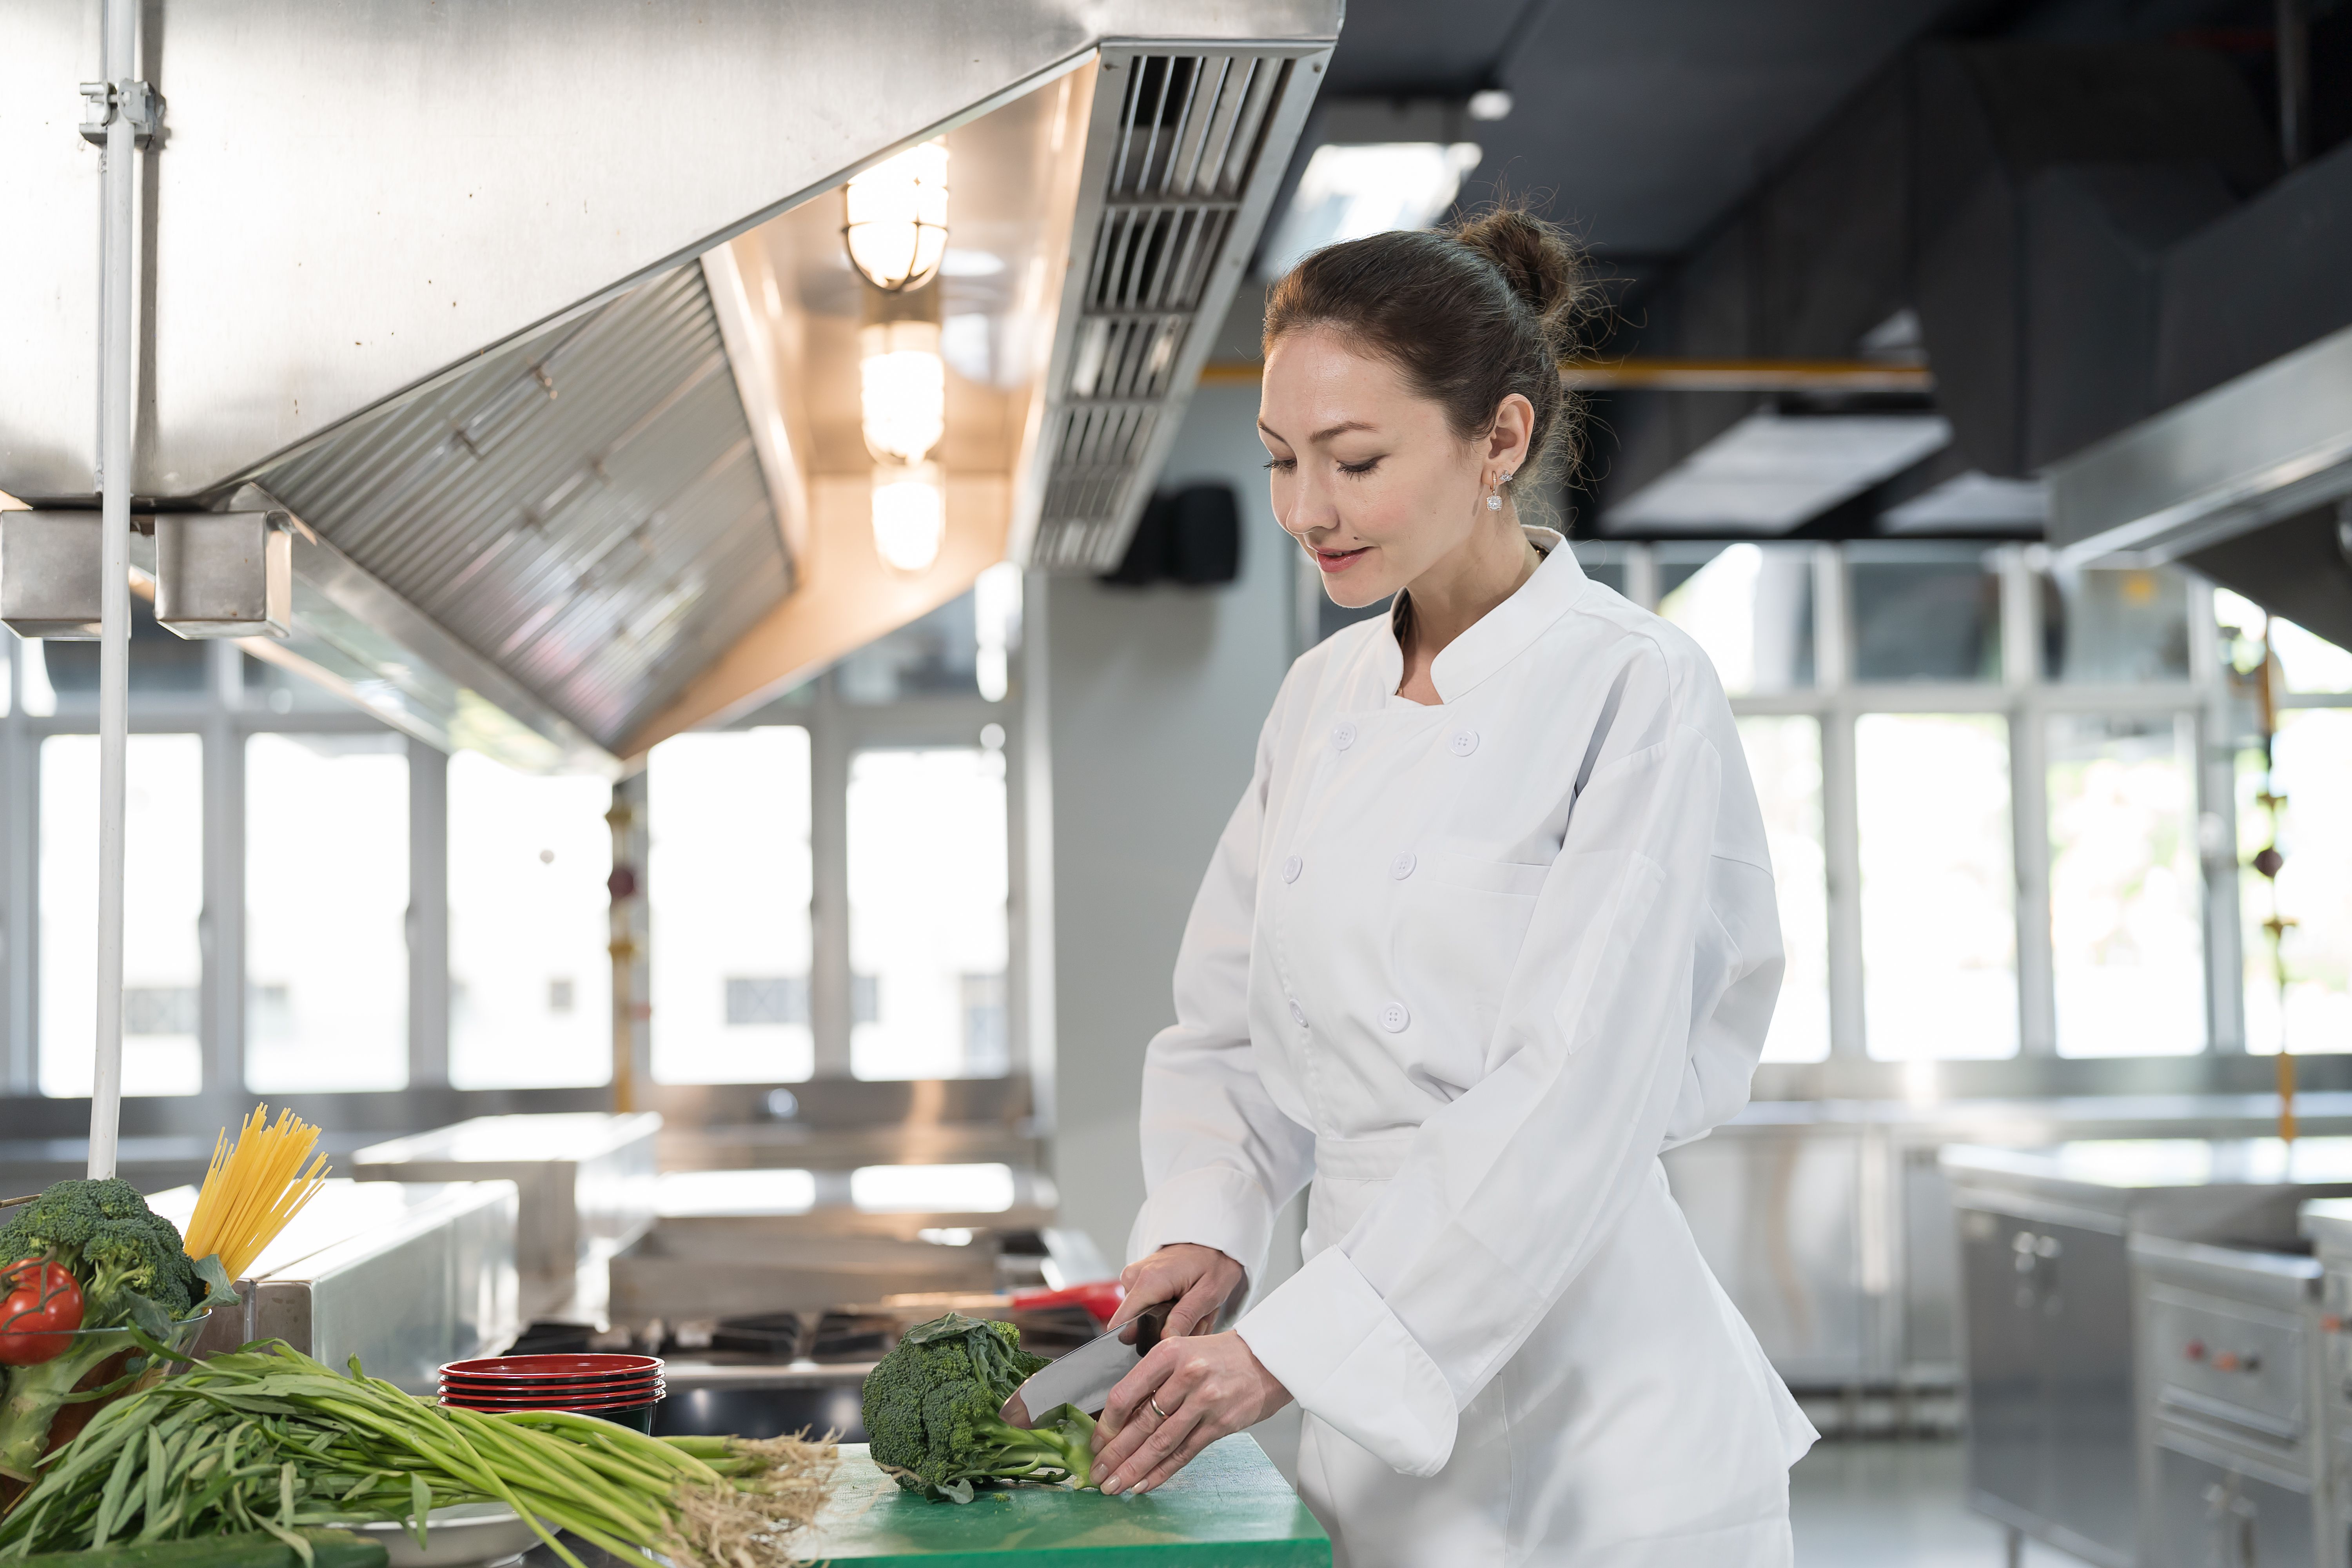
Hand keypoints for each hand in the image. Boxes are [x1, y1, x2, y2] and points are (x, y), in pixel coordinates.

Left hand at [1093, 1330, 1291, 1494]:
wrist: (1268, 1358)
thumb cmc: (1219, 1356)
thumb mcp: (1181, 1352)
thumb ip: (1152, 1380)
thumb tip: (1118, 1420)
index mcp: (1168, 1353)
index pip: (1125, 1395)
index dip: (1105, 1424)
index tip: (1094, 1443)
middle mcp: (1185, 1376)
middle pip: (1140, 1424)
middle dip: (1114, 1454)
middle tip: (1096, 1473)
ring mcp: (1205, 1402)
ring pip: (1160, 1443)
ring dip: (1133, 1469)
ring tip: (1114, 1485)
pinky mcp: (1221, 1424)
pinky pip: (1183, 1454)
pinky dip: (1161, 1472)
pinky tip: (1143, 1483)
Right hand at [1107, 1243, 1243, 1340]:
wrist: (1212, 1240)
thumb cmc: (1213, 1261)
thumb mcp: (1209, 1293)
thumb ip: (1185, 1318)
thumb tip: (1165, 1341)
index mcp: (1149, 1280)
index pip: (1122, 1323)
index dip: (1143, 1338)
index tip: (1168, 1341)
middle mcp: (1134, 1277)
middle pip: (1138, 1325)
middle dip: (1168, 1331)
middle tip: (1196, 1321)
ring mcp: (1134, 1278)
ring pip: (1145, 1319)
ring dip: (1173, 1323)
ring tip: (1195, 1311)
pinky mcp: (1138, 1280)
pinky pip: (1147, 1308)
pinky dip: (1169, 1313)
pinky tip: (1186, 1305)